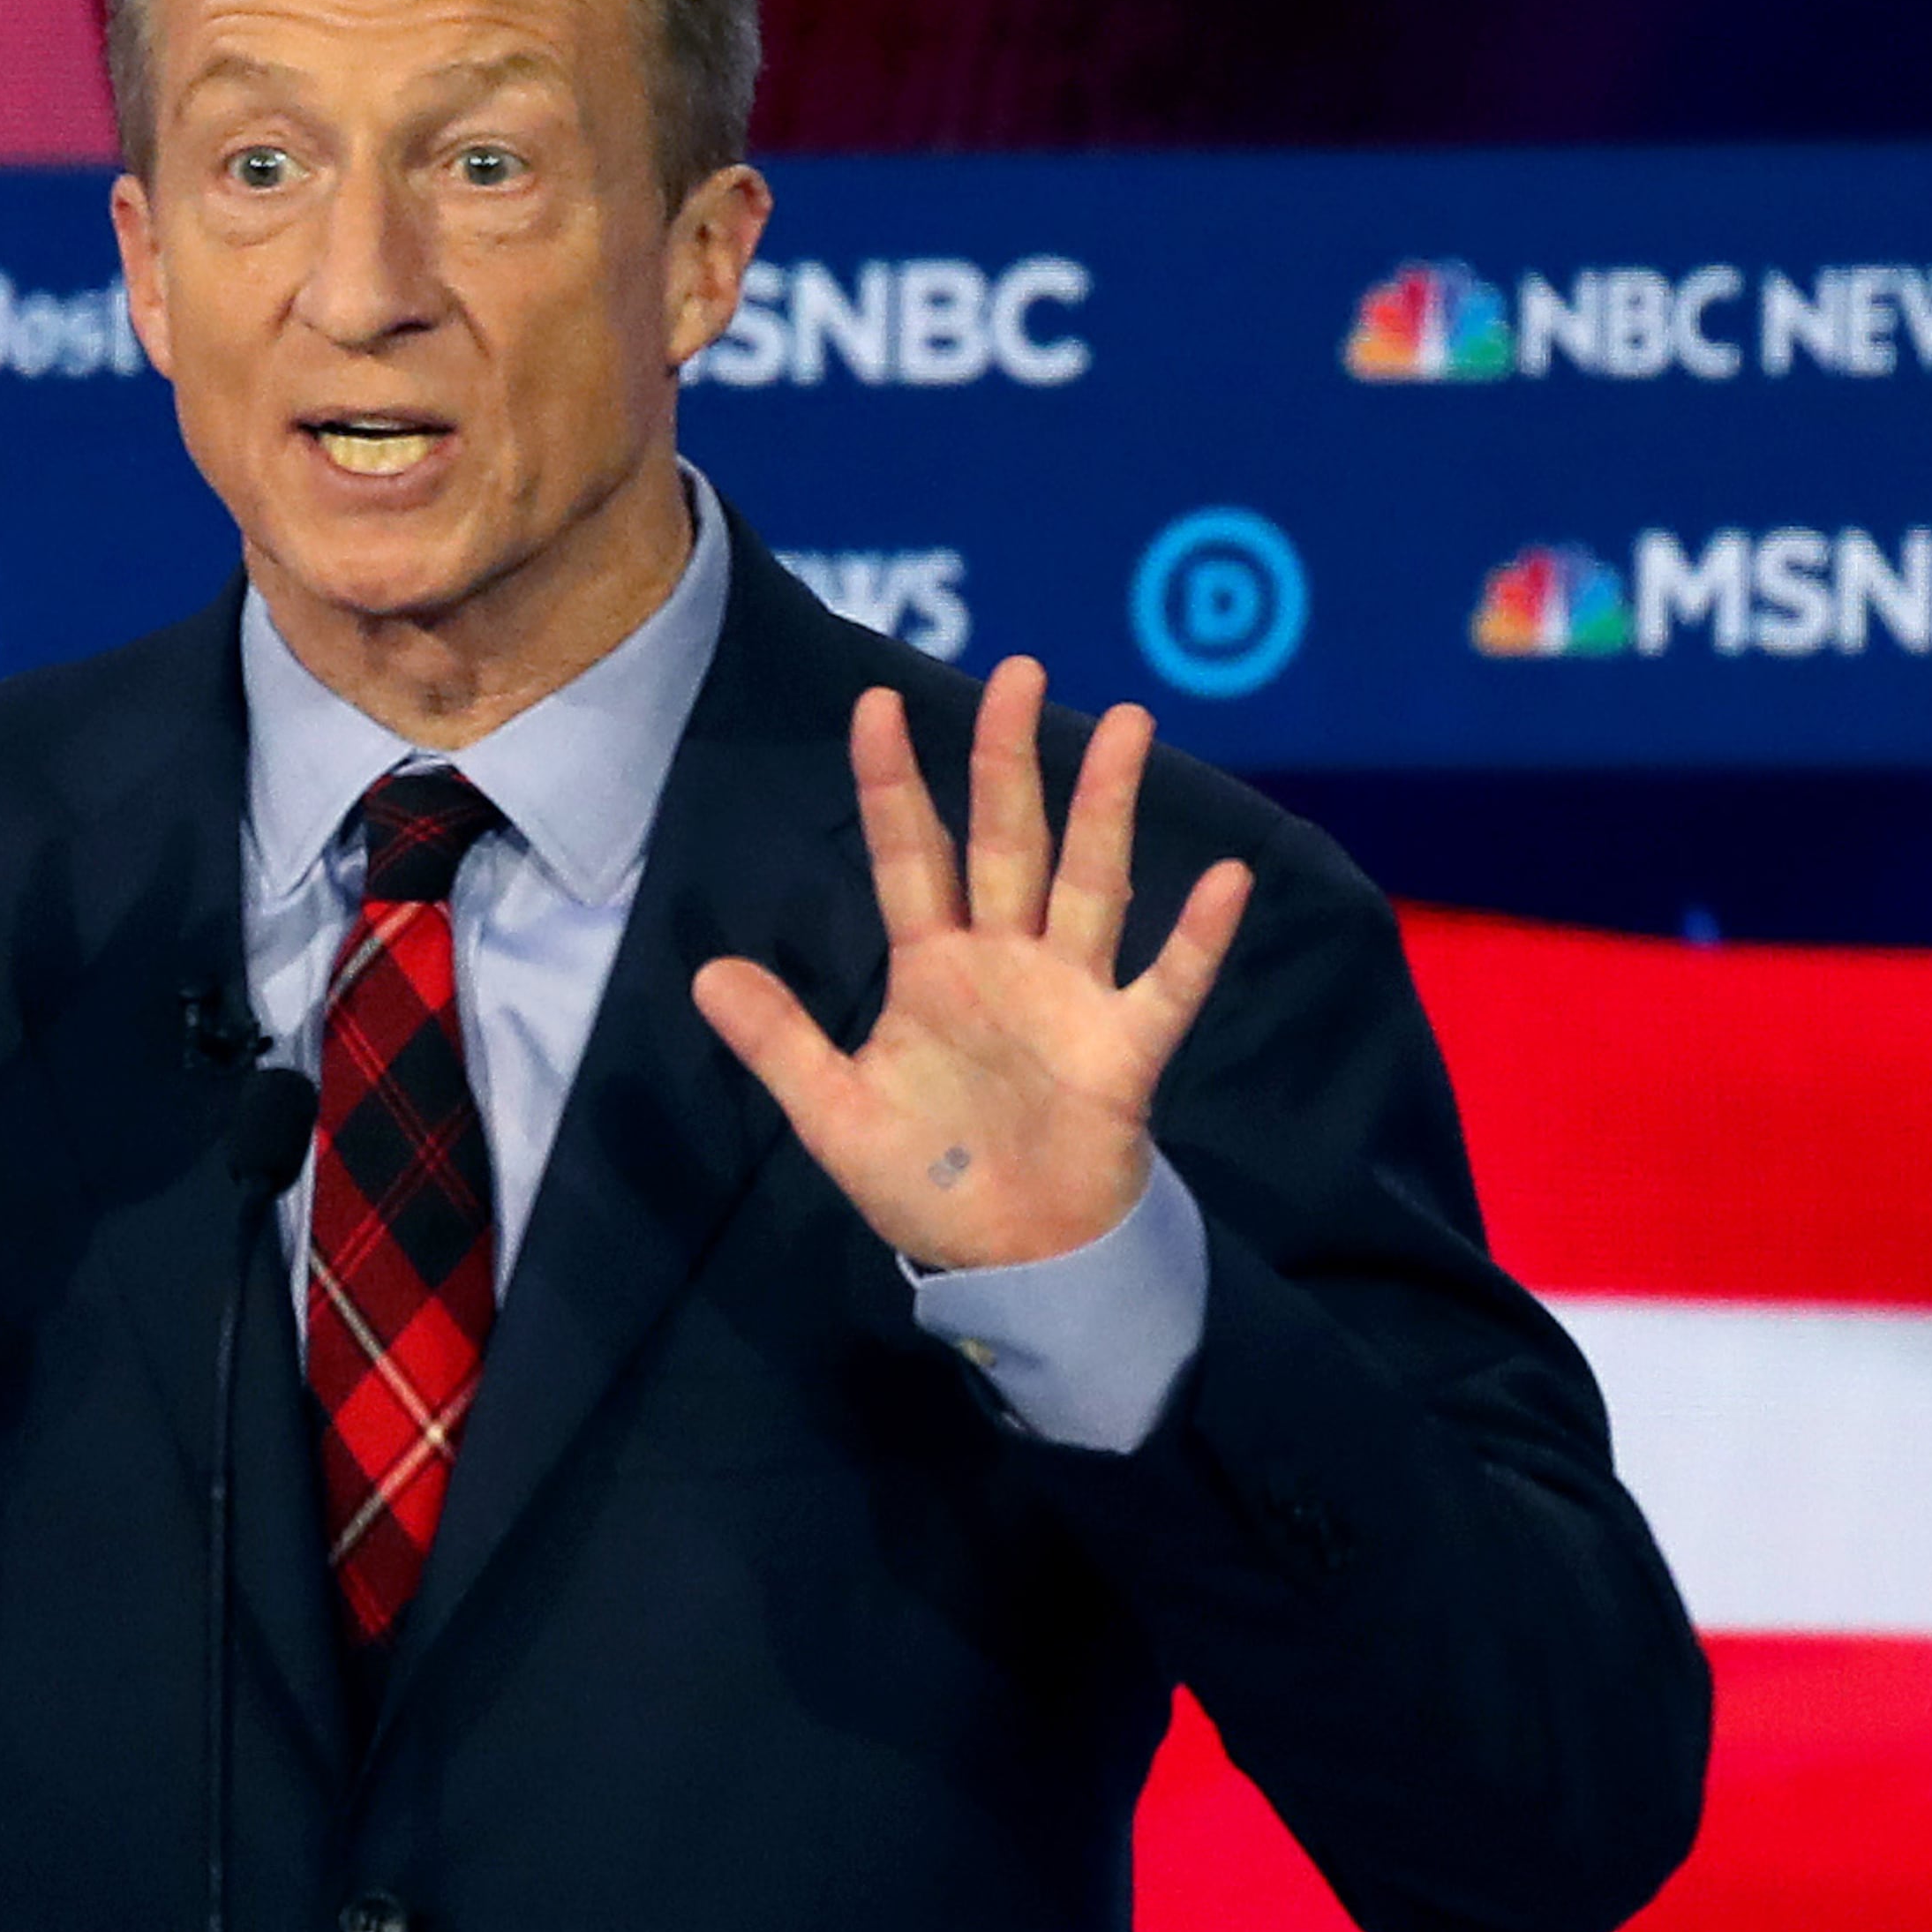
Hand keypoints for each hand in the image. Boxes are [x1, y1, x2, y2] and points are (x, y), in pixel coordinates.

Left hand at [692, 659, 1250, 1270]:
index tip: (877, 702)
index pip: (909, 855)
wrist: (1008, 1259)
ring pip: (1092, 883)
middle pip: (1007, 841)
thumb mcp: (834, 1115)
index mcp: (932, 968)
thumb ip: (780, 1042)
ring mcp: (1071, 996)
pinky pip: (1168, 984)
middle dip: (1008, 759)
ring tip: (1126, 723)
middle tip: (1018, 671)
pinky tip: (1227, 878)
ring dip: (1107, 807)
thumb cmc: (927, 1179)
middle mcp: (1005, 960)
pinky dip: (1199, 937)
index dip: (892, 783)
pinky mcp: (1125, 1050)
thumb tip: (704, 972)